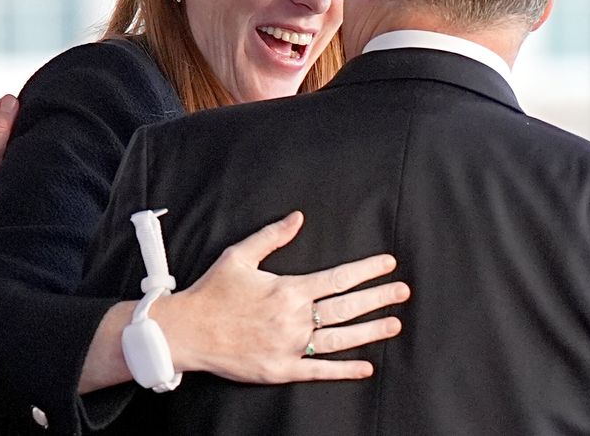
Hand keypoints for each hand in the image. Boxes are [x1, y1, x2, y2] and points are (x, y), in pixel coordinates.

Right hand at [155, 211, 409, 382]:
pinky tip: (366, 367)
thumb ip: (272, 236)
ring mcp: (290, 346)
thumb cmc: (212, 292)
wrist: (187, 331)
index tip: (388, 265)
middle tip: (402, 293)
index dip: (367, 271)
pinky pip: (320, 371)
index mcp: (288, 289)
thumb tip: (297, 217)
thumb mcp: (239, 256)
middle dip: (378, 298)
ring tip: (394, 324)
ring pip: (340, 339)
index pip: (338, 278)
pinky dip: (345, 370)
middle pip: (346, 308)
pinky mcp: (281, 370)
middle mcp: (295, 319)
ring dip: (370, 331)